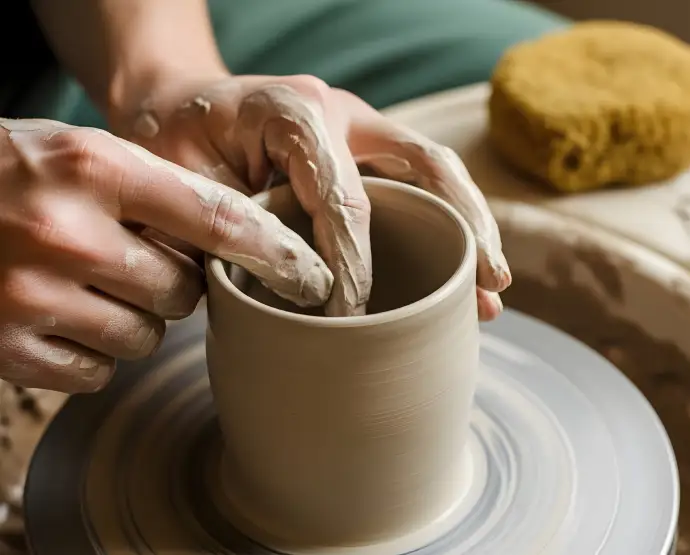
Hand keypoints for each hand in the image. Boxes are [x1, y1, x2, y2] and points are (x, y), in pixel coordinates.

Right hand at [0, 119, 330, 392]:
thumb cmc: (14, 171)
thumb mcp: (85, 153)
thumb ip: (160, 191)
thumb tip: (243, 242)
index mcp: (93, 169)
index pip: (216, 217)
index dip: (273, 251)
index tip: (311, 276)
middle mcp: (65, 233)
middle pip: (182, 291)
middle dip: (172, 283)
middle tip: (134, 259)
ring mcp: (31, 297)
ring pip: (145, 336)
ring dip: (132, 317)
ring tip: (88, 282)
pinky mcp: (8, 349)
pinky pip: (99, 371)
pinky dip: (93, 350)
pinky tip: (62, 314)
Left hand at [116, 74, 510, 319]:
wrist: (174, 105)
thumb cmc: (173, 146)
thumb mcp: (184, 191)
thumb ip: (234, 237)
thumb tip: (296, 301)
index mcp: (295, 111)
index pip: (346, 202)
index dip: (357, 269)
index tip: (351, 320)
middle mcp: (341, 112)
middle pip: (425, 168)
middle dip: (464, 232)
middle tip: (491, 290)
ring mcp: (360, 127)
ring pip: (435, 173)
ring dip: (470, 230)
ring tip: (494, 291)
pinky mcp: (365, 150)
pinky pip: (417, 184)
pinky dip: (444, 227)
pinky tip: (462, 273)